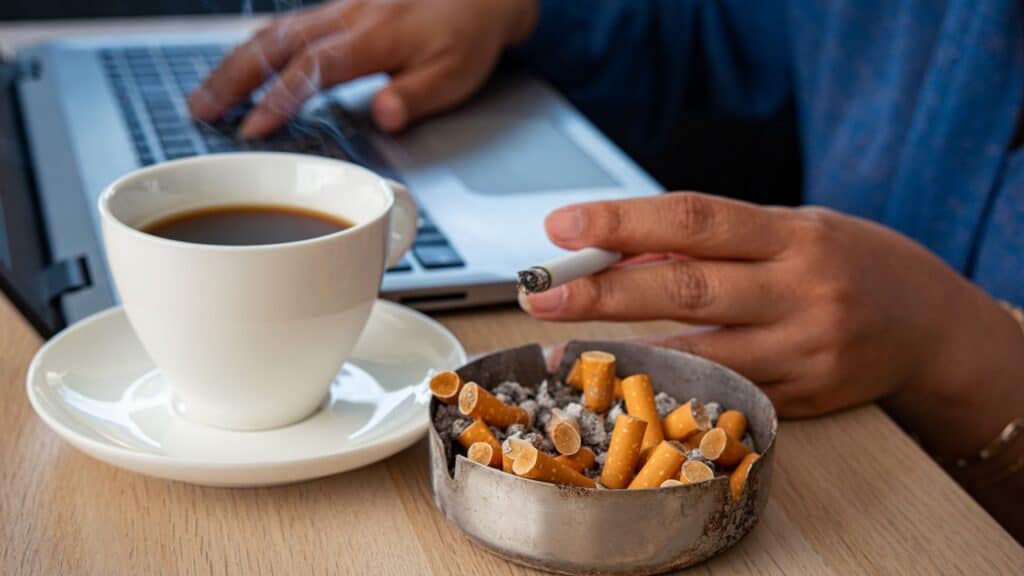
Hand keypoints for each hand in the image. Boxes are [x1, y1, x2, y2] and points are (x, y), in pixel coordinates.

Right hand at [188, 0, 537, 137]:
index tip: (250, 128)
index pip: (314, 69)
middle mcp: (349, 17)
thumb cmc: (469, 34)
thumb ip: (416, 97)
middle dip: (233, 77)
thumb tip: (382, 114)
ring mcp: (341, 8)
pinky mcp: (340, 8)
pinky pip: (288, 23)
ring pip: (275, 30)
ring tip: (206, 92)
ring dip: (235, 61)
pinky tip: (240, 63)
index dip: (278, 99)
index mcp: (375, 37)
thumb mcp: (456, 74)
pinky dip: (257, 44)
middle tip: (200, 109)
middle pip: (277, 43)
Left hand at [520, 193, 1022, 419]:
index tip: (562, 227)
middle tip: (541, 295)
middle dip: (602, 291)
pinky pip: (721, 394)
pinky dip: (670, 386)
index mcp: (794, 236)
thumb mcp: (789, 231)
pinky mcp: (799, 400)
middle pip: (684, 288)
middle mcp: (799, 293)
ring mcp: (801, 353)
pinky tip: (628, 382)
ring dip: (623, 351)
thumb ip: (715, 244)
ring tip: (565, 346)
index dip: (622, 221)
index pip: (695, 219)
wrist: (928, 327)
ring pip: (696, 354)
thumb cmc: (847, 264)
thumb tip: (628, 250)